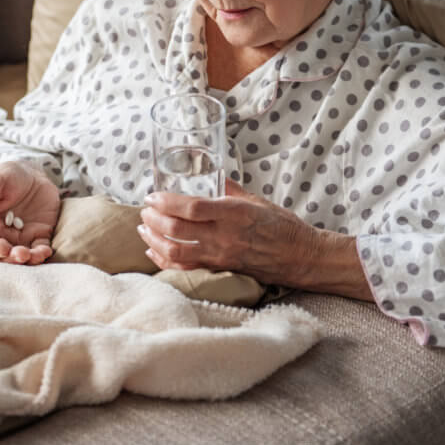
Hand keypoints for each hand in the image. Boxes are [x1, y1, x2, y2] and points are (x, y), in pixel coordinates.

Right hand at [0, 161, 59, 264]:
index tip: (3, 249)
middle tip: (21, 255)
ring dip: (28, 260)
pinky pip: (39, 249)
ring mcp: (20, 238)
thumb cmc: (9, 176)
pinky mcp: (38, 236)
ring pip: (21, 255)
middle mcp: (1, 235)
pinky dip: (42, 253)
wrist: (33, 175)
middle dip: (12, 258)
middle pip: (3, 254)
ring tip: (36, 256)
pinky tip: (46, 252)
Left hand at [138, 179, 371, 299]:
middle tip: (145, 209)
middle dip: (153, 219)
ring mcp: (220, 256)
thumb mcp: (256, 199)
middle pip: (176, 231)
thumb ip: (229, 188)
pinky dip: (163, 261)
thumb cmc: (282, 226)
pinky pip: (184, 268)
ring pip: (175, 252)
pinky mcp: (219, 270)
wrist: (301, 257)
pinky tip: (153, 251)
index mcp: (233, 214)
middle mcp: (224, 237)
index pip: (191, 208)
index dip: (166, 202)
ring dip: (153, 240)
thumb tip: (211, 174)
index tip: (152, 196)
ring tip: (143, 228)